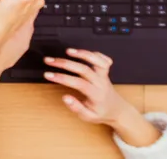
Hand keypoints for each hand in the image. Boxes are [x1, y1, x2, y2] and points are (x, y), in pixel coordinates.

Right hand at [45, 48, 161, 145]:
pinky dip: (95, 53)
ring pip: (97, 61)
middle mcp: (101, 83)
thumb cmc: (101, 113)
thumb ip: (77, 108)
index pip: (78, 83)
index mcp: (96, 95)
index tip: (49, 75)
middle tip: (50, 61)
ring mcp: (104, 76)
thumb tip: (65, 97)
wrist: (117, 110)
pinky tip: (83, 52)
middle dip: (65, 63)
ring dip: (82, 54)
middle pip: (84, 69)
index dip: (62, 78)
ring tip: (68, 51)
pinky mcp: (106, 72)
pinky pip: (104, 59)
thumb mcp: (88, 117)